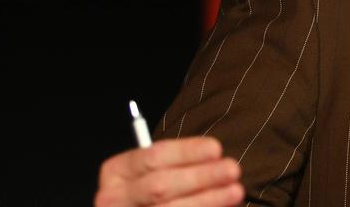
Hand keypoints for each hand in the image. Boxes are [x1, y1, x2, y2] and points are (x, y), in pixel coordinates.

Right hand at [95, 136, 243, 206]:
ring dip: (208, 200)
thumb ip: (178, 165)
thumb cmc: (149, 193)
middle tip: (233, 169)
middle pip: (161, 185)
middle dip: (201, 177)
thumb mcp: (152, 172)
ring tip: (236, 192)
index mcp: (116, 172)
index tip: (217, 148)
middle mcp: (113, 199)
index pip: (153, 156)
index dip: (187, 151)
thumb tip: (216, 160)